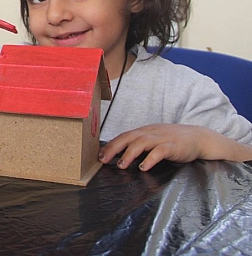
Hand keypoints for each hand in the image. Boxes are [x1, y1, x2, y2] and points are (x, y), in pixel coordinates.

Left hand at [99, 123, 241, 170]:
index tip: (99, 156)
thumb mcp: (154, 139)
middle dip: (114, 148)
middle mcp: (151, 132)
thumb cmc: (173, 140)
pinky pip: (160, 151)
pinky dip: (150, 159)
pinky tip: (144, 167)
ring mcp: (162, 138)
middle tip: (103, 160)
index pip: (124, 136)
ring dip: (129, 154)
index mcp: (144, 131)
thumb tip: (120, 156)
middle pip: (129, 137)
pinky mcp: (173, 146)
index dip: (111, 145)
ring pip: (142, 142)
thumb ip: (139, 145)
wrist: (199, 137)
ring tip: (122, 165)